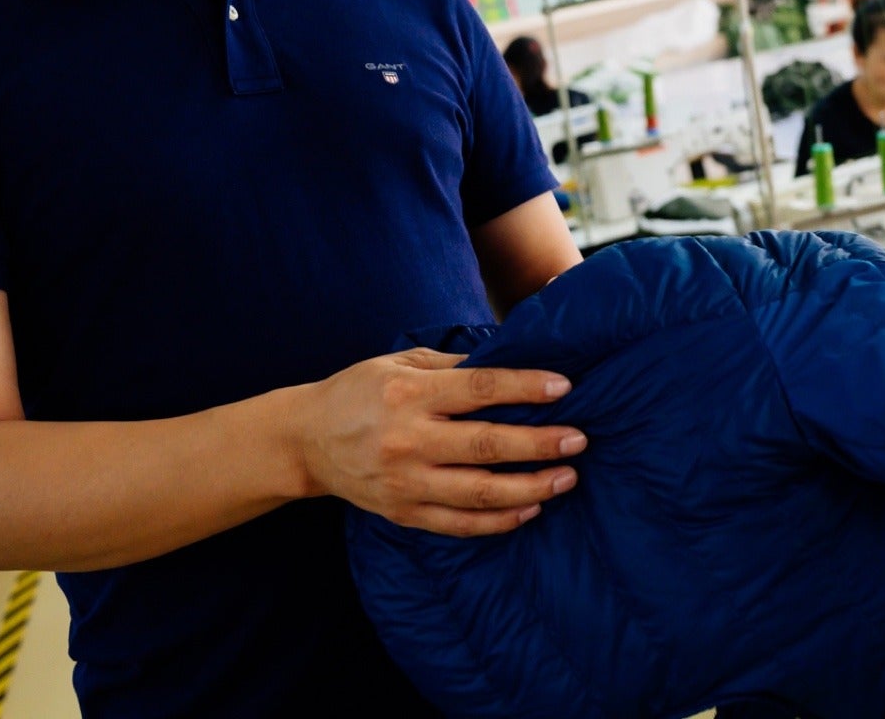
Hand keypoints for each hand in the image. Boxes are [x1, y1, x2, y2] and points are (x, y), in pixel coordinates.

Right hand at [300, 347, 586, 536]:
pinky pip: (459, 525)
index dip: (526, 388)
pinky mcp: (404, 513)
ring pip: (479, 493)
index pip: (480, 389)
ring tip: (567, 478)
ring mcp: (406, 482)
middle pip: (487, 445)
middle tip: (579, 440)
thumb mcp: (400, 363)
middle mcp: (409, 440)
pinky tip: (530, 509)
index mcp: (410, 394)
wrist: (305, 441)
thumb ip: (454, 365)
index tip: (564, 387)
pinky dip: (499, 521)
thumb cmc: (360, 392)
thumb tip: (513, 359)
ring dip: (530, 488)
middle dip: (539, 444)